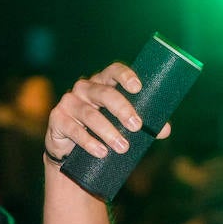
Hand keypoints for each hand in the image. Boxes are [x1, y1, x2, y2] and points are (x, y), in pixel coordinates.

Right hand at [45, 63, 171, 164]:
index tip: (138, 87)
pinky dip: (89, 142)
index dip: (125, 76)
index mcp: (103, 83)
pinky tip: (101, 152)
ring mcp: (69, 102)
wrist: (72, 152)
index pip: (114, 71)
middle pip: (104, 93)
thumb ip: (144, 126)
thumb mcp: (123, 126)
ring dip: (108, 131)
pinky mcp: (57, 119)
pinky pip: (73, 129)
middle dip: (122, 109)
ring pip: (90, 114)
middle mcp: (85, 89)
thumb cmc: (104, 131)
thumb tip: (165, 130)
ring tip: (123, 147)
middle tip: (136, 126)